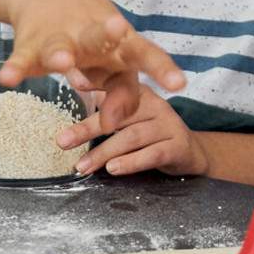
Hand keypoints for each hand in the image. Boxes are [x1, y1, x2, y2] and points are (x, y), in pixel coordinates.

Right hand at [0, 0, 185, 107]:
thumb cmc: (95, 41)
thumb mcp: (113, 65)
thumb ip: (121, 94)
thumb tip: (118, 125)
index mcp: (121, 45)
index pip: (145, 55)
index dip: (161, 68)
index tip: (179, 83)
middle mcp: (93, 38)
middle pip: (105, 38)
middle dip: (111, 34)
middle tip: (118, 28)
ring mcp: (62, 38)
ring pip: (63, 45)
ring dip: (62, 53)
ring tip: (61, 61)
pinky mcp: (32, 43)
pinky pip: (24, 58)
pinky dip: (17, 67)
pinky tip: (9, 78)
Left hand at [59, 87, 207, 178]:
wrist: (190, 153)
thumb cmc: (153, 133)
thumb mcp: (132, 117)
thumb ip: (108, 106)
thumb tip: (77, 87)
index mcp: (142, 94)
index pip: (117, 88)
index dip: (97, 84)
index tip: (77, 84)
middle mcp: (156, 105)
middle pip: (119, 115)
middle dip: (88, 128)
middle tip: (63, 141)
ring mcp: (169, 125)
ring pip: (132, 136)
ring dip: (104, 152)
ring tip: (83, 166)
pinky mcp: (177, 146)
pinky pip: (152, 154)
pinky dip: (131, 162)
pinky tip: (113, 169)